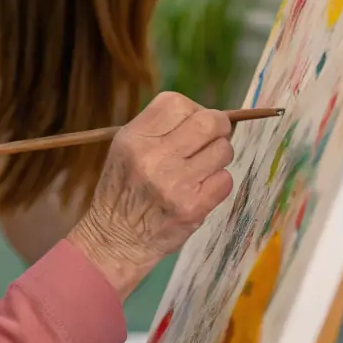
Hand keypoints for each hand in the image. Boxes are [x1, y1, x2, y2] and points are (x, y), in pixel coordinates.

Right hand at [68, 92, 233, 298]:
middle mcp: (154, 157)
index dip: (193, 109)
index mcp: (134, 138)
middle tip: (214, 137)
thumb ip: (159, 128)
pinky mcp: (193, 207)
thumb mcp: (125, 148)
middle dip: (219, 126)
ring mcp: (175, 183)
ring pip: (223, 150)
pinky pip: (225, 179)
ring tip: (203, 167)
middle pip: (208, 122)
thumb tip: (207, 115)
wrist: (117, 239)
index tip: (194, 123)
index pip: (177, 103)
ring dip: (219, 156)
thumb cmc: (124, 188)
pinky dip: (219, 181)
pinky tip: (202, 188)